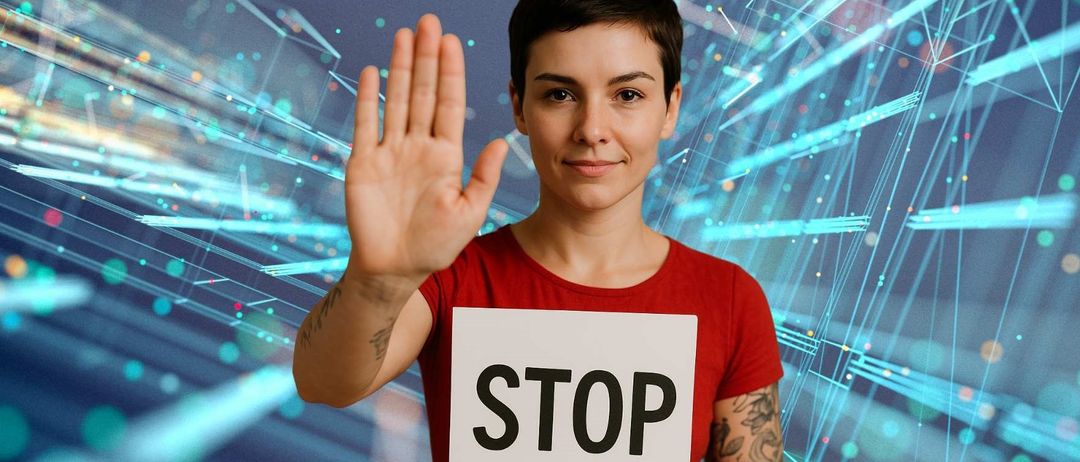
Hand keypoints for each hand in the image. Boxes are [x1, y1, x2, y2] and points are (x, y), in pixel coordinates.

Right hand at [343, 14, 507, 281]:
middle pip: (422, 92)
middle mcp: (418, 147)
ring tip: (405, 35)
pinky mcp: (363, 162)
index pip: (448, 104)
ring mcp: (390, 152)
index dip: (450, 73)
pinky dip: (368, 98)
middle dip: (426, 58)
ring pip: (396, 100)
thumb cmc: (435, 246)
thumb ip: (483, 177)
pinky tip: (374, 72)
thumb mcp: (469, 213)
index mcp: (446, 156)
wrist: (394, 270)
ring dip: (400, 68)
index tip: (452, 43)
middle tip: (429, 22)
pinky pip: (365, 124)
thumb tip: (500, 141)